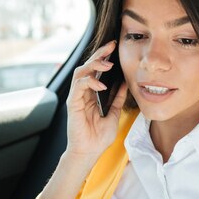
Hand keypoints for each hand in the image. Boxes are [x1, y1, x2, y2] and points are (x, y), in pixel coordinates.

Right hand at [66, 40, 127, 159]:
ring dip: (94, 65)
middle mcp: (82, 93)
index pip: (95, 71)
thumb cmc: (98, 137)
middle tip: (111, 46)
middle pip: (87, 67)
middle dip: (99, 54)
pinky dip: (90, 82)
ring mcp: (76, 97)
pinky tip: (101, 85)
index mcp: (91, 94)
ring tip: (107, 64)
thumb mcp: (113, 114)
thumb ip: (118, 99)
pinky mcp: (72, 104)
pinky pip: (78, 86)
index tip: (115, 48)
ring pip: (80, 72)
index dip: (103, 58)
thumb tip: (125, 84)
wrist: (89, 152)